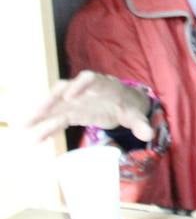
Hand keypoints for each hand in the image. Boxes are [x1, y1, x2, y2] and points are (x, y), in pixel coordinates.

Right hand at [24, 71, 152, 143]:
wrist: (123, 105)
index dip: (79, 85)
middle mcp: (85, 90)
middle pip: (65, 89)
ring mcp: (75, 101)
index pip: (90, 79)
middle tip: (38, 111)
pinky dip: (45, 127)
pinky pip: (55, 118)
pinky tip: (35, 139)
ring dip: (40, 113)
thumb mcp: (136, 114)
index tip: (70, 95)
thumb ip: (140, 123)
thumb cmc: (128, 105)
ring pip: (55, 104)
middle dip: (51, 99)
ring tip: (25, 126)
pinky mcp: (70, 112)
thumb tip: (148, 133)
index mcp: (103, 85)